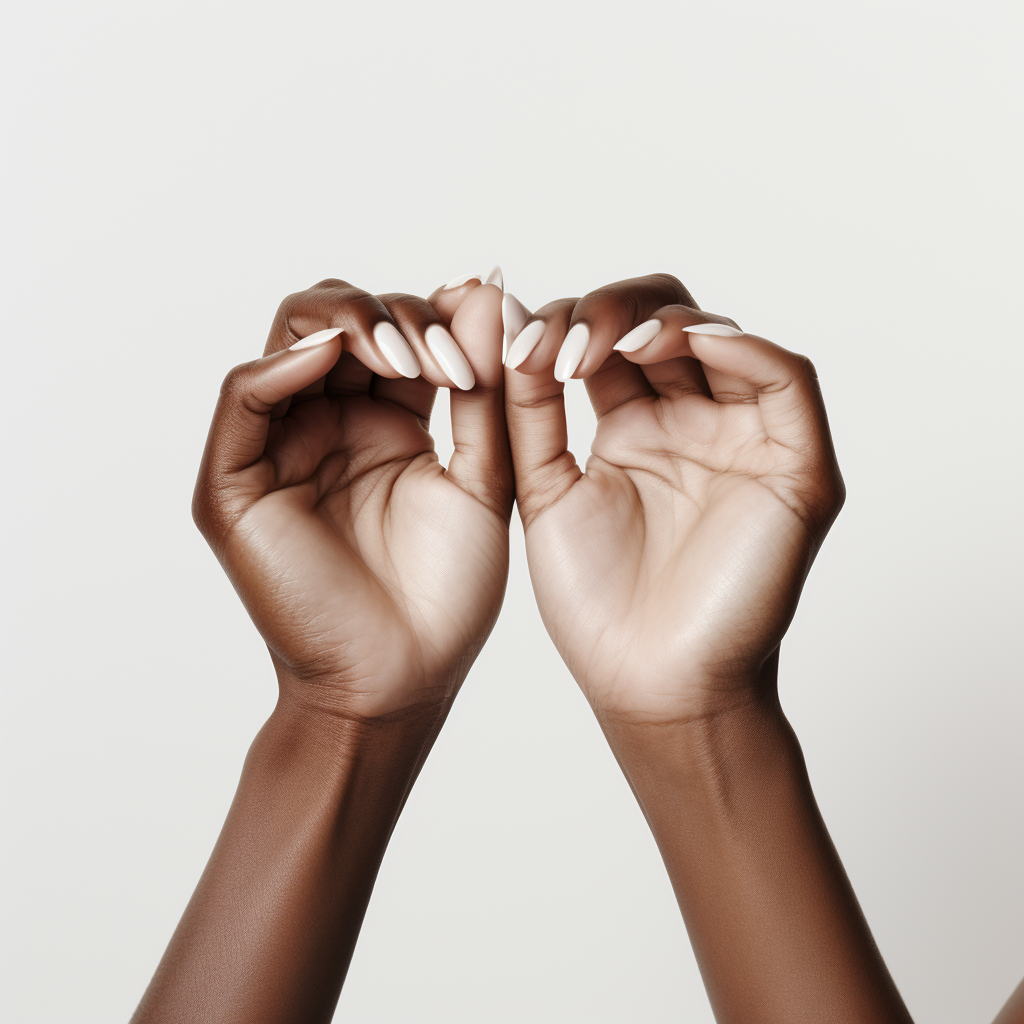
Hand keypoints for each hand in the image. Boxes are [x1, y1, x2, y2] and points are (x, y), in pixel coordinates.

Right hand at [192, 276, 510, 718]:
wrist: (403, 678)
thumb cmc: (444, 593)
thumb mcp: (482, 478)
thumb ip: (483, 392)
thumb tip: (489, 291)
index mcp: (383, 422)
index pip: (394, 332)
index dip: (437, 314)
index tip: (488, 311)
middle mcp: (325, 424)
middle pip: (340, 321)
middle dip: (397, 317)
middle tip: (446, 353)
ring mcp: (277, 447)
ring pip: (290, 340)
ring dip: (350, 329)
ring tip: (408, 358)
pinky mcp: (234, 482)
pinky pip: (243, 396)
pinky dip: (284, 366)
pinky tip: (339, 361)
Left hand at [504, 273, 844, 723]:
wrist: (648, 685)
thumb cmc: (598, 604)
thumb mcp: (546, 489)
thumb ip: (529, 411)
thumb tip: (506, 323)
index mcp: (635, 425)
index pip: (612, 338)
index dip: (567, 324)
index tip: (515, 346)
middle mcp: (694, 421)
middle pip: (667, 322)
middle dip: (611, 314)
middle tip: (561, 340)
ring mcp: (746, 439)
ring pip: (723, 337)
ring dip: (665, 323)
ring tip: (605, 346)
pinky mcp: (797, 467)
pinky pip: (785, 381)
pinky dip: (741, 347)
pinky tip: (683, 344)